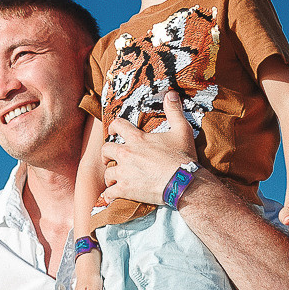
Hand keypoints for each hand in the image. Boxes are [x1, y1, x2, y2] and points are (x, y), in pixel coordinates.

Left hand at [101, 89, 197, 205]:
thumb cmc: (182, 157)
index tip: (113, 132)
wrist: (183, 182)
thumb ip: (174, 111)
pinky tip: (111, 196)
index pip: (117, 126)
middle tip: (108, 158)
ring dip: (110, 176)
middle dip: (106, 154)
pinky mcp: (125, 189)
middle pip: (105, 150)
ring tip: (114, 179)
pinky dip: (109, 194)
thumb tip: (171, 93)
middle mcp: (127, 154)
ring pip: (107, 173)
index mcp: (137, 139)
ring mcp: (124, 173)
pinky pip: (109, 192)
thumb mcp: (181, 130)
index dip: (113, 127)